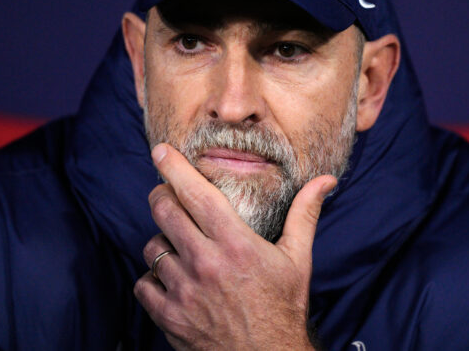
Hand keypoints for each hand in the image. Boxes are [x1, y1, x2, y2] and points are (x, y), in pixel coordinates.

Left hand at [133, 143, 335, 350]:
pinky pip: (143, 284)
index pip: (197, 194)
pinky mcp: (170, 317)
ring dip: (161, 240)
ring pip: (152, 247)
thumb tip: (326, 180)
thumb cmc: (283, 307)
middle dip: (161, 196)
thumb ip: (304, 214)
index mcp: (237, 244)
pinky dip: (153, 278)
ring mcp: (185, 292)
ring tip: (178, 245)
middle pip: (164, 211)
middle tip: (167, 195)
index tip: (161, 150)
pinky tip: (172, 279)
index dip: (175, 167)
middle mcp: (206, 264)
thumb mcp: (298, 259)